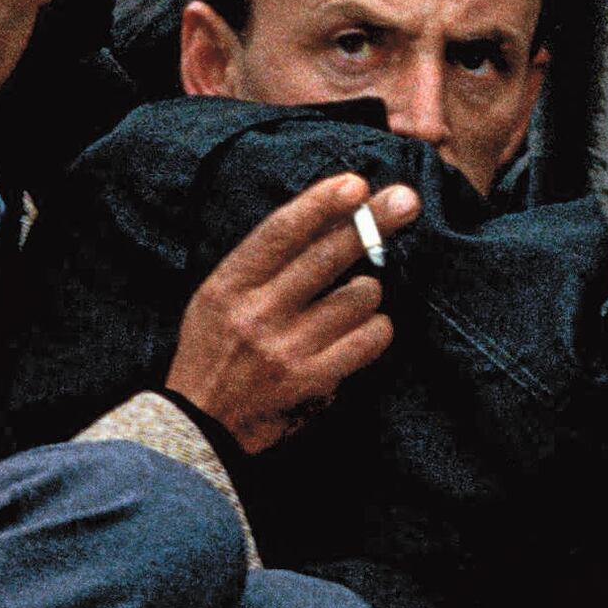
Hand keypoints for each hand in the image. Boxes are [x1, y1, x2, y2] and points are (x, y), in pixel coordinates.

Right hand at [166, 171, 413, 453]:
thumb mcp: (219, 297)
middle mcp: (256, 314)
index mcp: (228, 286)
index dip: (319, 204)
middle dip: (373, 222)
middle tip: (407, 200)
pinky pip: (371, 337)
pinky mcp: (313, 380)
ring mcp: (286, 349)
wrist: (200, 425)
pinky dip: (376, 329)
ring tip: (349, 303)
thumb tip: (330, 214)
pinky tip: (364, 330)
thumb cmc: (217, 349)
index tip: (354, 183)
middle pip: (328, 256)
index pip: (279, 233)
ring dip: (367, 293)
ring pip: (360, 296)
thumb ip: (264, 261)